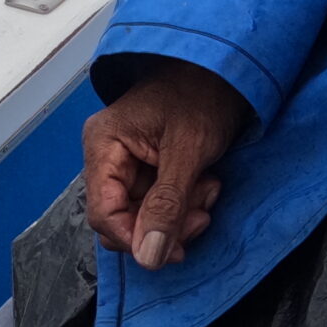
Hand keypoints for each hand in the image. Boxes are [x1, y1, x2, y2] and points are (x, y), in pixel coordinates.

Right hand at [81, 60, 252, 269]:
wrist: (224, 70)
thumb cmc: (202, 95)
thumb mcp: (188, 151)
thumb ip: (166, 205)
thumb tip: (147, 257)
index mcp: (103, 145)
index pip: (103, 213)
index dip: (134, 238)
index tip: (172, 250)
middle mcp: (107, 157)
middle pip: (123, 218)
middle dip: (164, 225)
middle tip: (200, 214)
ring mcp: (127, 163)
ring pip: (144, 215)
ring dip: (180, 214)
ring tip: (208, 190)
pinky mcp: (148, 168)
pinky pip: (159, 204)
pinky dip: (185, 203)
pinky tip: (204, 184)